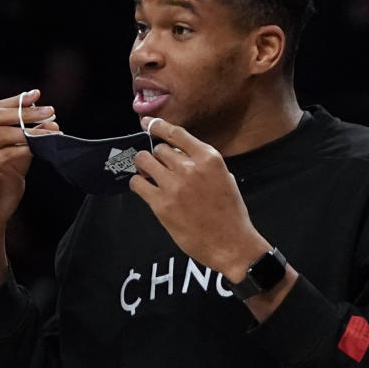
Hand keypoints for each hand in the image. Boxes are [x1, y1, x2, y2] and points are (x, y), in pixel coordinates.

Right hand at [0, 90, 58, 287]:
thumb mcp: (10, 165)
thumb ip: (20, 143)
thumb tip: (43, 121)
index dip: (14, 101)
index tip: (37, 95)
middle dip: (25, 112)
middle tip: (50, 111)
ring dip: (29, 129)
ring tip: (52, 129)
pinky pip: (1, 154)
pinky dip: (23, 148)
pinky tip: (39, 147)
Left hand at [129, 117, 270, 281]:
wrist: (230, 243)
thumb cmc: (230, 213)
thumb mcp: (224, 178)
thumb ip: (203, 164)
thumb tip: (181, 155)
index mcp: (209, 158)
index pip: (176, 133)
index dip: (157, 126)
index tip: (147, 124)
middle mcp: (190, 167)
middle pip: (159, 149)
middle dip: (157, 156)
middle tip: (158, 166)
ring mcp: (173, 185)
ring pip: (144, 161)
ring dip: (143, 166)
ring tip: (146, 174)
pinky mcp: (161, 204)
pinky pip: (138, 184)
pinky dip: (138, 183)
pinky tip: (143, 188)